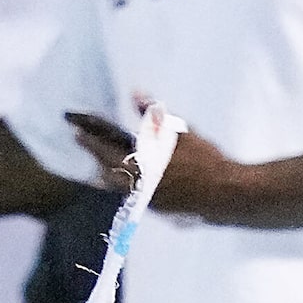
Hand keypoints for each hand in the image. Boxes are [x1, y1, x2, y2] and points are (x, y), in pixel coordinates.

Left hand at [66, 111, 246, 209]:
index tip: (75, 130)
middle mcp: (140, 186)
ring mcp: (148, 200)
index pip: (106, 150)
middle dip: (95, 156)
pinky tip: (129, 179)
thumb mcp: (180, 132)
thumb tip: (136, 94)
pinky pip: (134, 194)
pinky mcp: (159, 209)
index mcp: (141, 165)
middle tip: (83, 142)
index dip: (89, 139)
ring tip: (98, 165)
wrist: (226, 194)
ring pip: (119, 185)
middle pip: (108, 170)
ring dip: (107, 173)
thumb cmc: (205, 160)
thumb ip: (154, 114)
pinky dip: (126, 183)